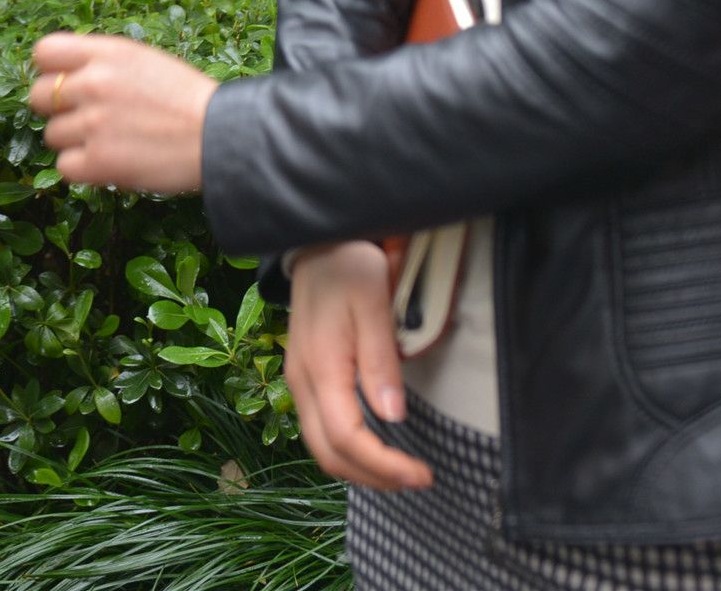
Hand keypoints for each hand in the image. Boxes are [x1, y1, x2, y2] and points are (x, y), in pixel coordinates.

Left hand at [28, 31, 216, 192]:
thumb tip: (66, 76)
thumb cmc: (188, 100)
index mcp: (107, 53)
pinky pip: (65, 167)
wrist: (221, 136)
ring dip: (75, 142)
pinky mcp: (97, 162)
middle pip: (37, 96)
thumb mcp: (145, 61)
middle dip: (58, 109)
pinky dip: (84, 169)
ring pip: (52, 135)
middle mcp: (93, 83)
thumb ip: (103, 63)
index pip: (44, 52)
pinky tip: (111, 163)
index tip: (65, 84)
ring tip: (110, 142)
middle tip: (87, 118)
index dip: (51, 71)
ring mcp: (92, 123)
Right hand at [282, 241, 433, 492]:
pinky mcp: (304, 376)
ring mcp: (299, 380)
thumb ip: (380, 360)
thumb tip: (394, 416)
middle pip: (329, 454)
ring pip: (321, 447)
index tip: (421, 473)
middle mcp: (302, 381)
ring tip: (400, 471)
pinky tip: (374, 447)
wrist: (317, 242)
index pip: (348, 438)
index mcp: (320, 368)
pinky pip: (320, 429)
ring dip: (360, 469)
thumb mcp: (373, 302)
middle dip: (373, 477)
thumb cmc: (348, 266)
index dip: (384, 465)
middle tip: (417, 479)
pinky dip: (347, 450)